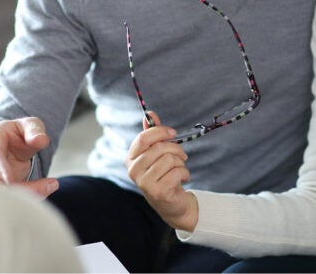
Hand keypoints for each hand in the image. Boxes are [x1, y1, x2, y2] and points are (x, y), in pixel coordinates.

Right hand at [0, 117, 58, 197]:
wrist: (12, 144)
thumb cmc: (19, 133)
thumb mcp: (29, 125)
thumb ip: (34, 131)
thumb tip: (41, 140)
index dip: (1, 169)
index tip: (13, 180)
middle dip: (14, 189)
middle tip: (46, 186)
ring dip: (22, 197)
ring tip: (49, 186)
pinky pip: (8, 199)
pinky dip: (26, 199)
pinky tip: (46, 189)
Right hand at [126, 112, 198, 230]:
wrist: (172, 203)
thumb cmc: (164, 174)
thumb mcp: (158, 152)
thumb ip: (153, 133)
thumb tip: (149, 114)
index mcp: (131, 158)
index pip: (144, 138)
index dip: (161, 132)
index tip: (173, 133)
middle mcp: (133, 171)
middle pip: (160, 148)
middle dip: (176, 149)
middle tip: (181, 156)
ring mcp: (144, 183)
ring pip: (170, 159)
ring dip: (181, 163)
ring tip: (179, 169)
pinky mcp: (157, 192)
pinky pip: (177, 172)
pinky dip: (184, 173)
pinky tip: (182, 179)